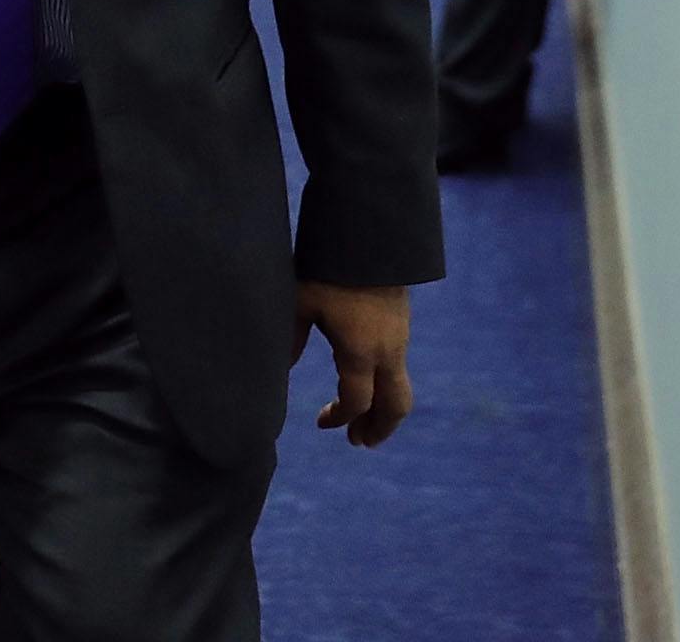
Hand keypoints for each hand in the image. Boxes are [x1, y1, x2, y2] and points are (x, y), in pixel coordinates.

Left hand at [293, 280, 412, 447]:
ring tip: (365, 424)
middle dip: (379, 428)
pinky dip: (387, 387)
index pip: (356, 401)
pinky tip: (367, 383)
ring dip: (385, 410)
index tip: (321, 422)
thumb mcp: (300, 303)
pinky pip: (399, 369)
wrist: (370, 237)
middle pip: (395, 405)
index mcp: (361, 352)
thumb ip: (289, 339)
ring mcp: (400, 340)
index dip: (340, 417)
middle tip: (359, 442)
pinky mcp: (402, 326)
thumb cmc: (329, 270)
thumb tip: (277, 370)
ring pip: (401, 388)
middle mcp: (388, 352)